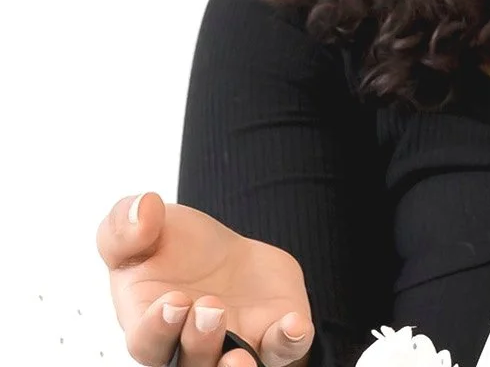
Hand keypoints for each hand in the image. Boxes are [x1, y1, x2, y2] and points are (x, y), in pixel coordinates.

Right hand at [97, 191, 314, 366]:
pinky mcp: (272, 332)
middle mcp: (190, 346)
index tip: (173, 301)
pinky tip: (292, 326)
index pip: (146, 343)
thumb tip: (144, 210)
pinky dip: (288, 342)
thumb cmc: (171, 249)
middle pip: (191, 364)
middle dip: (199, 343)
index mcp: (150, 326)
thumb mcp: (138, 228)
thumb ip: (124, 226)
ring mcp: (235, 343)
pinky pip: (283, 350)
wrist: (220, 250)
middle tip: (209, 308)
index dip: (157, 329)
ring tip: (240, 356)